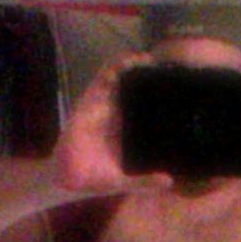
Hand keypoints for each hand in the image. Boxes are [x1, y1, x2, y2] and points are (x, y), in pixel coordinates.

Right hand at [54, 52, 173, 194]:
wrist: (69, 180)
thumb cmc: (94, 180)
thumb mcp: (124, 182)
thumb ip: (145, 182)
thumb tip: (169, 182)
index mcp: (124, 131)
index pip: (141, 108)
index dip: (154, 97)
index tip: (172, 88)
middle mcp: (114, 115)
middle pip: (130, 89)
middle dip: (145, 76)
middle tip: (164, 68)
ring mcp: (101, 106)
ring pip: (117, 79)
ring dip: (131, 65)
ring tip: (149, 59)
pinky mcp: (90, 102)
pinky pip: (102, 79)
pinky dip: (115, 68)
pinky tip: (130, 61)